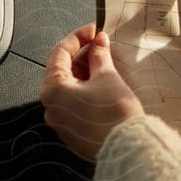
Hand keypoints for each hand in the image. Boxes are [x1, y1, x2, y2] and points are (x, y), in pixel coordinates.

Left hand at [41, 25, 143, 161]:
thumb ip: (99, 56)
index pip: (60, 53)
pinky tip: (103, 81)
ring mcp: (62, 122)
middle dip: (82, 55)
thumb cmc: (115, 115)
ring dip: (85, 71)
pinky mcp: (74, 132)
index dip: (78, 37)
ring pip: (69, 87)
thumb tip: (98, 43)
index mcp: (53, 90)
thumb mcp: (107, 77)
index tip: (93, 30)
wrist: (128, 150)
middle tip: (102, 44)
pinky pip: (75, 103)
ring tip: (105, 61)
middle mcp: (52, 107)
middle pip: (62, 70)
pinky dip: (87, 89)